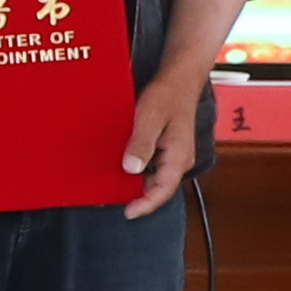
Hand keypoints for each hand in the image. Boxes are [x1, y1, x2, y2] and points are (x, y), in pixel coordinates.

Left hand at [117, 63, 209, 219]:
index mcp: (179, 157)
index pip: (163, 190)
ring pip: (154, 176)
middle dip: (137, 195)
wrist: (179, 78)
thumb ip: (142, 143)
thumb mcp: (150, 117)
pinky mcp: (166, 148)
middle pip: (157, 187)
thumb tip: (131, 168)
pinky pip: (152, 164)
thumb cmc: (168, 94)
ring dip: (135, 181)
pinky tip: (120, 163)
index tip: (127, 212)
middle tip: (110, 197)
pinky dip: (137, 167)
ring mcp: (173, 154)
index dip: (145, 204)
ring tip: (111, 183)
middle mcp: (179, 160)